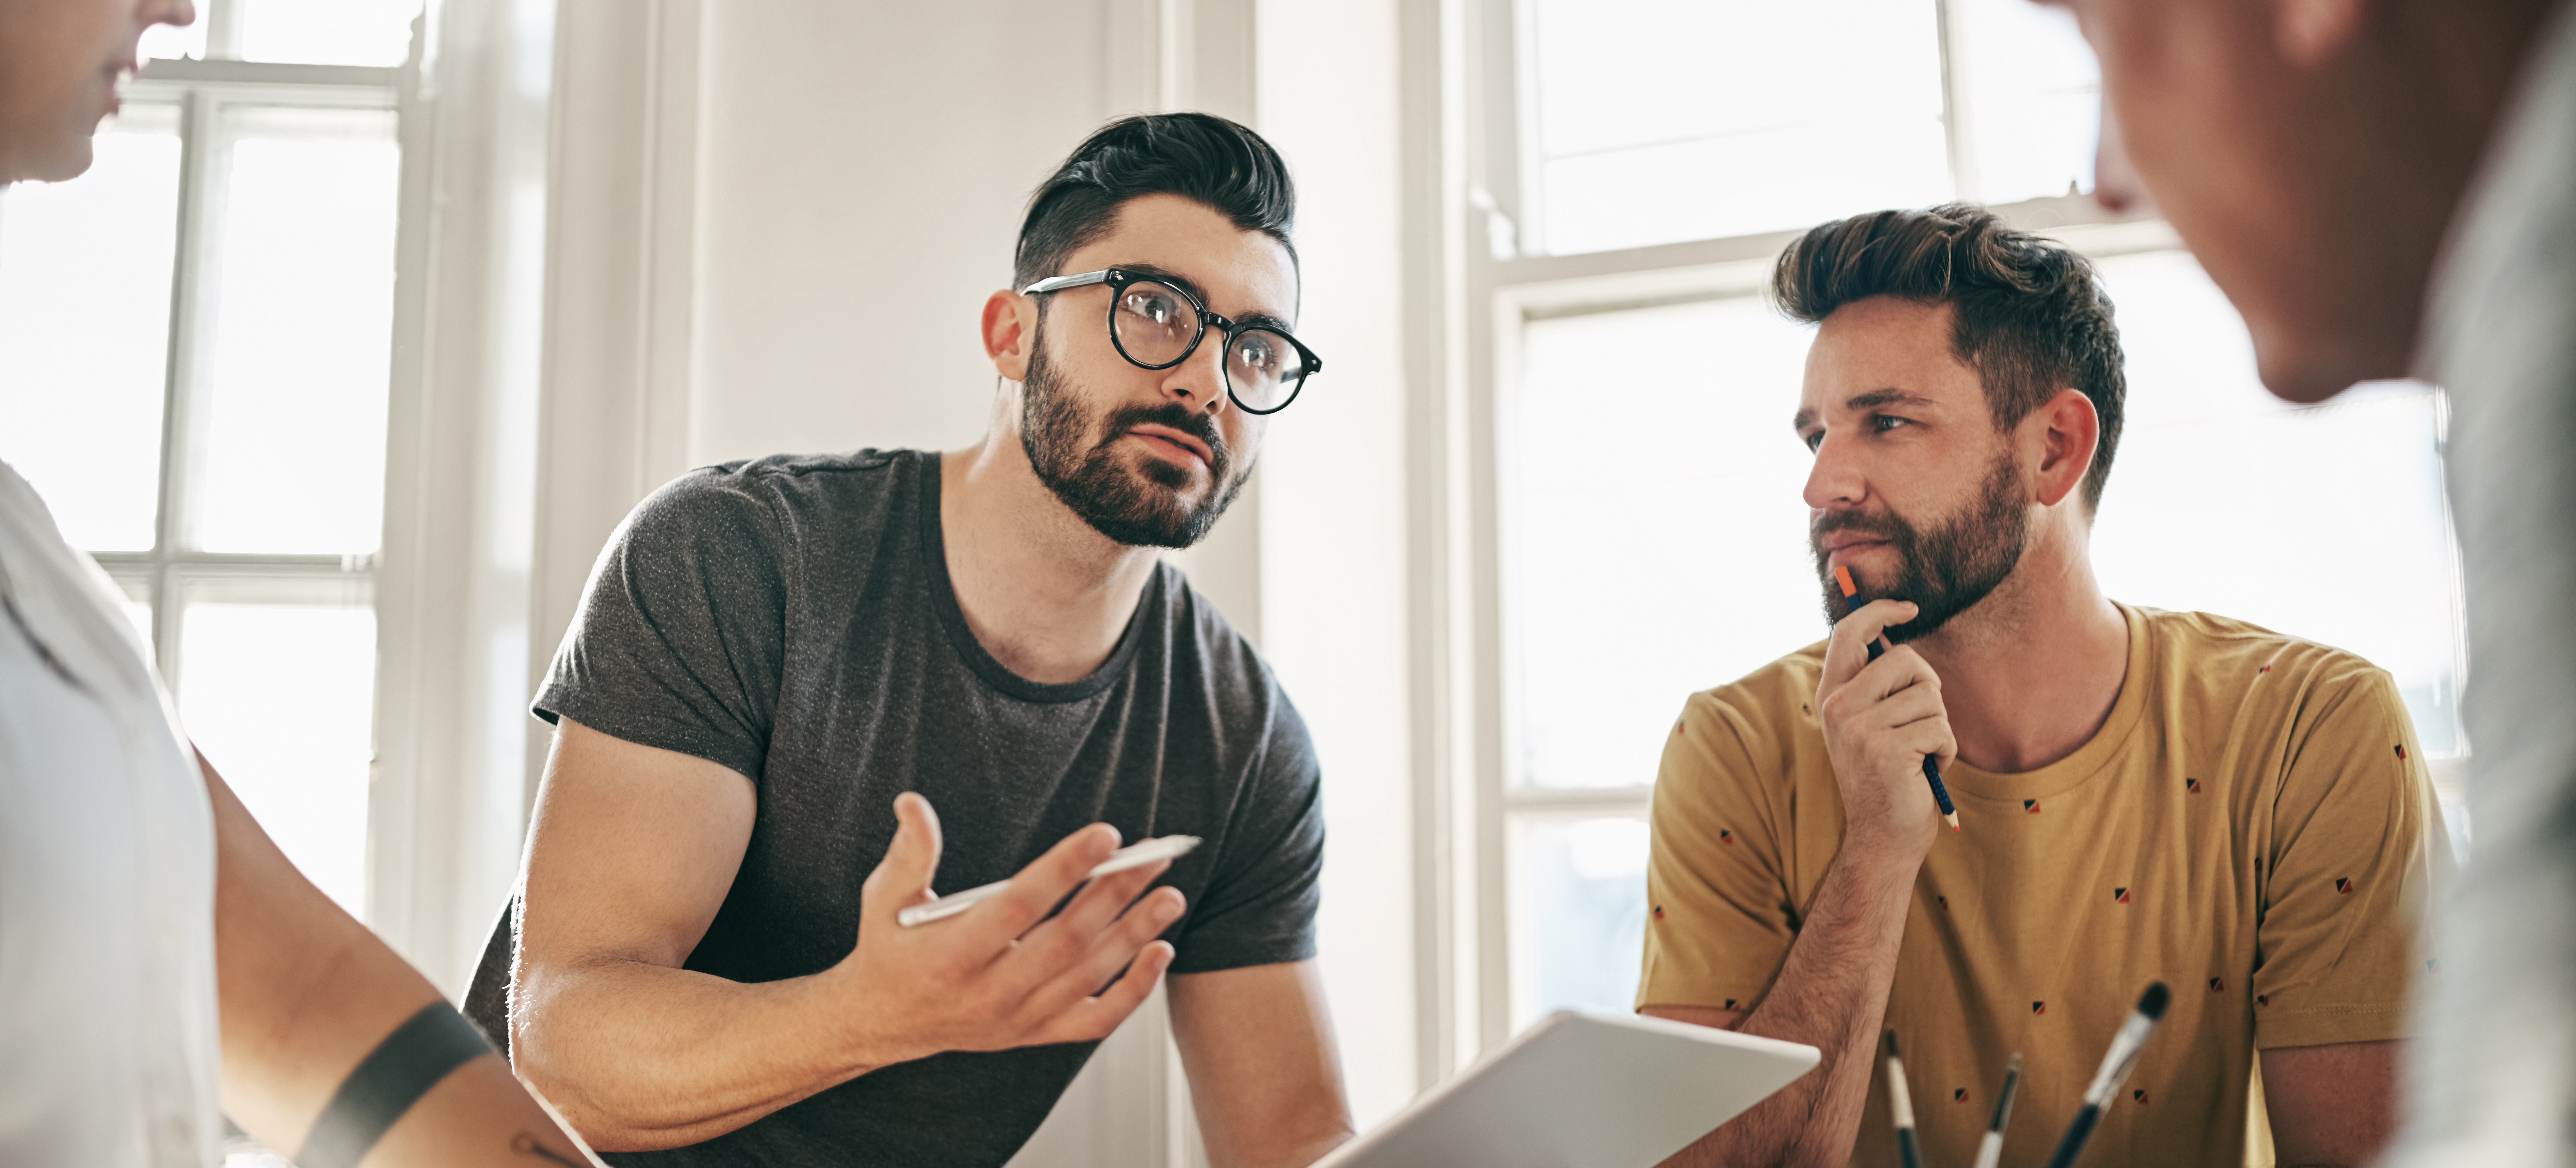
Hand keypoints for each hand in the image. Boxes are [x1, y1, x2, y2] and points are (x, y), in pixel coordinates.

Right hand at [829, 793, 1183, 1065]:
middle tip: (1153, 857)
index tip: (1105, 836)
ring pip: (1089, 977)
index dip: (1065, 869)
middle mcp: (988, 992)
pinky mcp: (1034, 1033)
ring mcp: (1017, 1019)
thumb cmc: (889, 949)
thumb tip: (913, 802)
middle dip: (1115, 895)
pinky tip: (1160, 951)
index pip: (1019, 906)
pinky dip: (1135, 990)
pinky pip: (1097, 1019)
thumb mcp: (883, 897)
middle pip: (1067, 940)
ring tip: (1168, 895)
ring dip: (1135, 934)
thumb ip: (908, 851)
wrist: (880, 1022)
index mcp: (952, 954)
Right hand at [1815, 599, 1955, 864]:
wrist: (1883, 836)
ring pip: (1929, 696)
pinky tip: (1928, 770)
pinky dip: (1946, 750)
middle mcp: (1837, 707)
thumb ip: (1876, 683)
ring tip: (1921, 753)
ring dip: (1939, 726)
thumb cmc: (1888, 775)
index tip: (1909, 608)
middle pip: (1903, 658)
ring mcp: (1858, 728)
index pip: (1849, 632)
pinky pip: (1940, 728)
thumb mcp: (1871, 723)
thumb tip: (1893, 631)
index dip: (1880, 610)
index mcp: (1831, 695)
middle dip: (1928, 687)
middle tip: (1922, 722)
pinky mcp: (1885, 750)